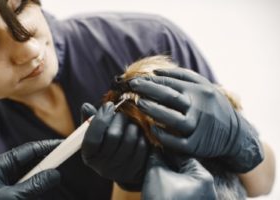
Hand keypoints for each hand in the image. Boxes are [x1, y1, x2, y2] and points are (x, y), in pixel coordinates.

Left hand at [0, 140, 60, 199]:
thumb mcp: (12, 199)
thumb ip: (35, 185)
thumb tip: (55, 174)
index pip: (29, 150)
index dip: (47, 146)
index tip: (63, 145)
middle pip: (28, 159)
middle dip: (44, 161)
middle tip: (61, 162)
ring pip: (25, 172)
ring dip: (38, 175)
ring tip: (50, 177)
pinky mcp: (2, 191)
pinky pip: (21, 183)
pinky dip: (31, 186)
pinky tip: (36, 191)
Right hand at [81, 102, 149, 190]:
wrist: (122, 163)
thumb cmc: (105, 142)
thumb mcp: (94, 132)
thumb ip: (90, 119)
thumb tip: (86, 106)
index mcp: (89, 156)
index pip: (92, 138)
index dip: (101, 118)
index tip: (109, 104)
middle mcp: (103, 166)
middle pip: (113, 136)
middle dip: (119, 118)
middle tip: (122, 111)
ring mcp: (121, 169)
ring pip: (130, 139)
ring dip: (132, 124)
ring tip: (131, 120)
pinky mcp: (137, 168)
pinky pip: (142, 145)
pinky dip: (142, 134)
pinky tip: (139, 129)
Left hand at [129, 67, 262, 172]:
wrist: (234, 133)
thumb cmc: (212, 105)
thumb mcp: (204, 86)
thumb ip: (182, 76)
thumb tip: (155, 72)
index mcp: (199, 91)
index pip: (171, 84)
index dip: (150, 81)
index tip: (135, 80)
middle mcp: (199, 107)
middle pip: (170, 97)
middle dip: (148, 90)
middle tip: (132, 87)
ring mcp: (198, 127)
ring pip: (172, 119)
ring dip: (153, 110)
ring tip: (139, 104)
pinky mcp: (196, 145)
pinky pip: (176, 141)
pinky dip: (163, 135)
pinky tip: (152, 128)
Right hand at [142, 149, 216, 199]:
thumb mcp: (156, 173)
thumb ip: (156, 157)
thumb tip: (155, 148)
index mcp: (203, 178)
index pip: (183, 156)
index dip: (167, 150)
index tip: (156, 145)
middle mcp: (208, 189)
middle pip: (184, 169)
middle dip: (168, 164)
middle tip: (154, 158)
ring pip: (182, 181)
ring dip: (169, 175)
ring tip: (155, 170)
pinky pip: (183, 191)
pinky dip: (172, 186)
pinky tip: (160, 184)